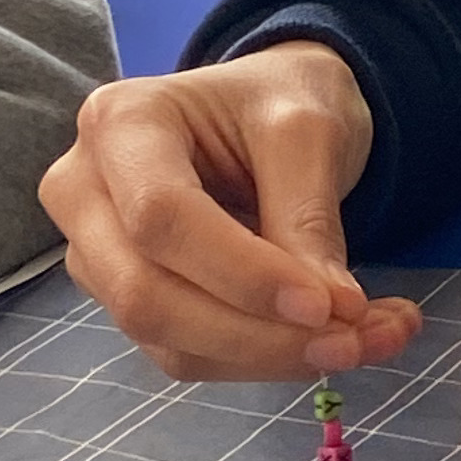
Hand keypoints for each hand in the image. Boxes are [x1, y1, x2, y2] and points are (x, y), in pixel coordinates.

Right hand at [42, 42, 421, 380]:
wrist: (268, 113)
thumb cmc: (280, 102)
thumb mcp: (308, 129)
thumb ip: (308, 216)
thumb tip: (331, 314)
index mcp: (121, 124)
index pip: (161, 217)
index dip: (241, 274)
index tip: (328, 305)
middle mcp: (86, 193)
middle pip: (145, 294)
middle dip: (258, 334)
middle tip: (359, 338)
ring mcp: (99, 256)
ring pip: (168, 340)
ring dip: (274, 357)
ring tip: (374, 338)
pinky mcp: (131, 302)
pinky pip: (190, 355)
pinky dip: (268, 359)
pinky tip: (337, 341)